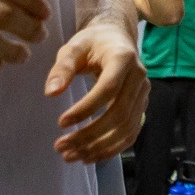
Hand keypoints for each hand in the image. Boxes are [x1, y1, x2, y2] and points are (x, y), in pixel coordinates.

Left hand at [46, 20, 148, 163]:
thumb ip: (62, 68)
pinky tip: (89, 156)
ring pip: (126, 128)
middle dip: (89, 135)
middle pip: (119, 114)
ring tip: (70, 156)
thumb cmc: (91, 43)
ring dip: (99, 147)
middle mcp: (139, 77)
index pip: (108, 89)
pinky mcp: (141, 106)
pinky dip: (111, 149)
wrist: (116, 39)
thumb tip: (51, 93)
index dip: (86, 109)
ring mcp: (143, 94)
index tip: (61, 122)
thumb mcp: (73, 48)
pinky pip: (131, 133)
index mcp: (123, 58)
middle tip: (60, 147)